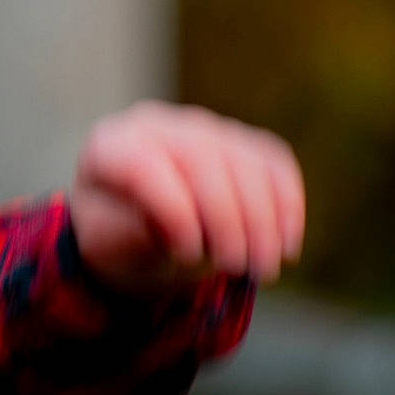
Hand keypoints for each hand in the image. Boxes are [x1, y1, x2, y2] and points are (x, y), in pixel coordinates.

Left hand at [69, 101, 304, 294]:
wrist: (134, 225)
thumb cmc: (115, 235)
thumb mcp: (108, 244)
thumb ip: (132, 234)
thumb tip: (181, 233)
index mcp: (110, 146)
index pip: (143, 165)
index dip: (172, 209)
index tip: (188, 253)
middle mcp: (156, 126)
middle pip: (202, 159)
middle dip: (226, 217)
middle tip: (237, 267)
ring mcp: (203, 128)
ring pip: (245, 160)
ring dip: (262, 218)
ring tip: (262, 268)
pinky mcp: (241, 142)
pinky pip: (274, 163)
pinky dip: (286, 203)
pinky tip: (285, 245)